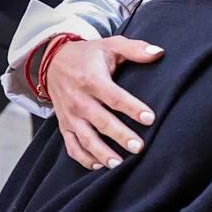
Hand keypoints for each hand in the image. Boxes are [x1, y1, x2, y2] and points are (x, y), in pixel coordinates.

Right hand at [47, 37, 162, 169]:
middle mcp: (78, 100)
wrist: (53, 61)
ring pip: (85, 138)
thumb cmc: (89, 55)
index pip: (114, 97)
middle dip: (120, 136)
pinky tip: (98, 166)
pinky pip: (71, 145)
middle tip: (138, 147)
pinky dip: (83, 158)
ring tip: (119, 164)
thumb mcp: (111, 45)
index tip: (150, 118)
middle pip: (101, 121)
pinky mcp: (64, 124)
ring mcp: (69, 115)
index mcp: (91, 80)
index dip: (132, 108)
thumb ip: (135, 49)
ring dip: (101, 153)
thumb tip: (159, 52)